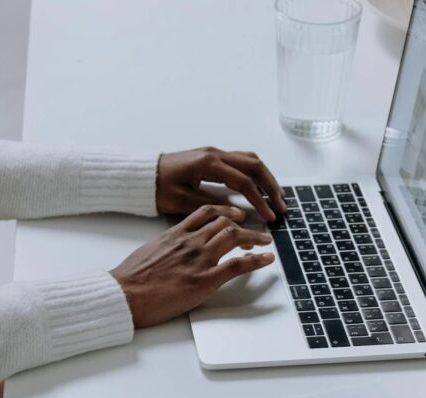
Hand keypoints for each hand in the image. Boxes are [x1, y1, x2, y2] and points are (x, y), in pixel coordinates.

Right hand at [111, 205, 275, 327]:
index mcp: (175, 234)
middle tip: (255, 231)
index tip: (234, 215)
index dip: (225, 212)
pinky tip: (267, 259)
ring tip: (265, 241)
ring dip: (255, 237)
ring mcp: (199, 259)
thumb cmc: (131, 278)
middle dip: (244, 225)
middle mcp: (190, 242)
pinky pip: (237, 265)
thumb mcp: (149, 251)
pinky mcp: (204, 280)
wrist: (125, 293)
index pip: (206, 213)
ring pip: (234, 237)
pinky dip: (256, 260)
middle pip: (225, 223)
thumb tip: (174, 249)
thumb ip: (167, 246)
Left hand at [156, 147, 287, 221]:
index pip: (244, 181)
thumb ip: (212, 206)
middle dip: (271, 186)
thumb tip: (239, 214)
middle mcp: (214, 154)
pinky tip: (260, 187)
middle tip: (282, 205)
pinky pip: (241, 161)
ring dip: (266, 177)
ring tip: (277, 196)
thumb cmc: (158, 188)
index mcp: (208, 164)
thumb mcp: (182, 202)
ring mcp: (214, 153)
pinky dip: (255, 173)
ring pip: (250, 160)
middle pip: (254, 165)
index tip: (270, 216)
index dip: (260, 200)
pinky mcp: (212, 157)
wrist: (143, 175)